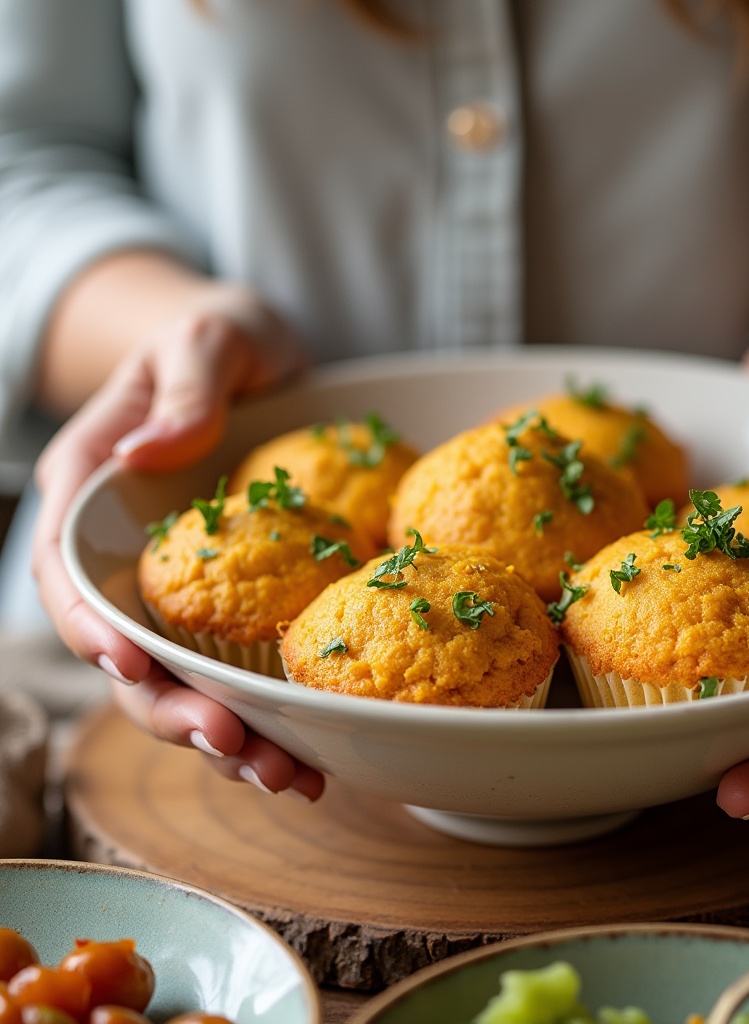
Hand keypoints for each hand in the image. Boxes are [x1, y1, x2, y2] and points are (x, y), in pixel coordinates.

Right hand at [31, 280, 324, 799]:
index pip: (67, 577)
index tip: (130, 663)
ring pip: (184, 680)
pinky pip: (241, 667)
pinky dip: (271, 714)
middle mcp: (126, 558)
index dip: (91, 628)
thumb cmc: (216, 336)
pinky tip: (316, 752)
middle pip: (127, 654)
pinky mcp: (231, 601)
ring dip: (228, 736)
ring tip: (288, 777)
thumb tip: (145, 456)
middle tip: (236, 747)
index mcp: (92, 495)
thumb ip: (182, 387)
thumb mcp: (205, 337)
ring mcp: (179, 588)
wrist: (259, 358)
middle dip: (173, 709)